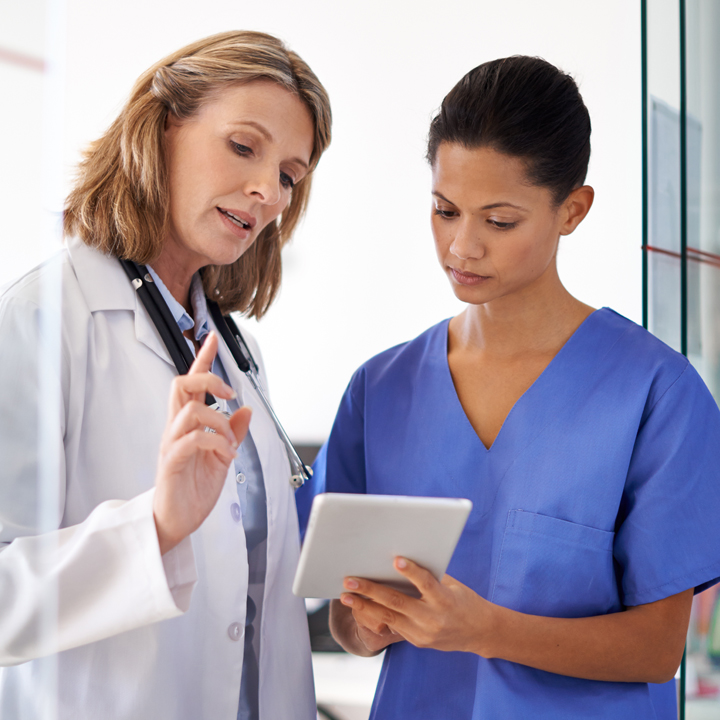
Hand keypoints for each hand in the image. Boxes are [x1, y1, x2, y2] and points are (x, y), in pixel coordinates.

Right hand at [153, 332, 251, 554]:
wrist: (177, 520)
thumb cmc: (194, 488)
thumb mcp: (222, 455)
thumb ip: (233, 432)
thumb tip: (247, 409)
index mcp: (188, 424)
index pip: (191, 383)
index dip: (202, 359)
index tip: (212, 338)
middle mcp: (176, 428)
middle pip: (181, 385)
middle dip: (208, 379)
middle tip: (229, 394)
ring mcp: (172, 444)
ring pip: (190, 410)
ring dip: (220, 420)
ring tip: (231, 441)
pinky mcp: (172, 462)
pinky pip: (192, 440)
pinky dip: (216, 441)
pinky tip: (227, 453)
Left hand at [340, 558, 492, 653]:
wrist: (479, 633)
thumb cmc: (464, 600)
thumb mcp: (453, 585)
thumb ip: (431, 576)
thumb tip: (401, 560)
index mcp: (446, 600)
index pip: (427, 584)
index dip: (412, 572)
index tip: (396, 560)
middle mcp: (433, 619)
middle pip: (398, 602)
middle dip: (371, 590)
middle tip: (350, 580)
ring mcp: (423, 633)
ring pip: (389, 617)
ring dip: (364, 605)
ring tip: (346, 595)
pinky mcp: (417, 641)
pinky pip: (394, 626)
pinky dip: (376, 614)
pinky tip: (360, 605)